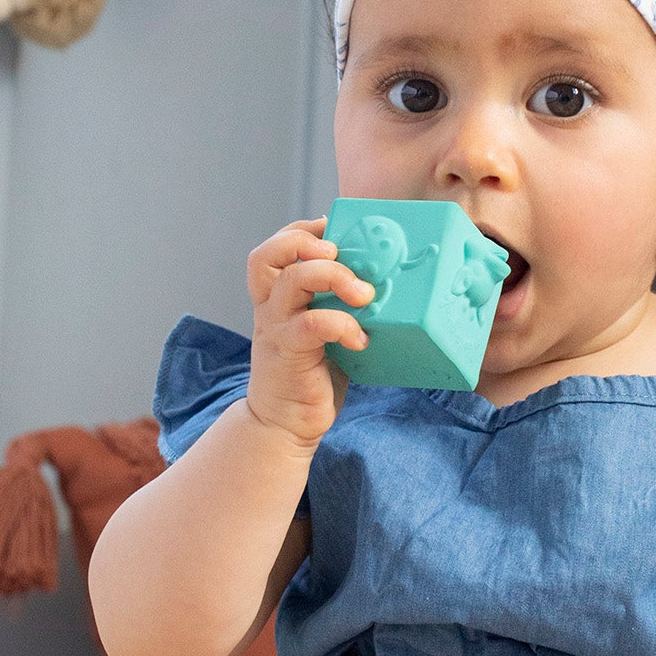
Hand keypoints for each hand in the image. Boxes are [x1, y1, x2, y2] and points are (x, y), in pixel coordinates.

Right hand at [244, 218, 372, 450]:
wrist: (284, 423)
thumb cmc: (311, 372)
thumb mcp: (321, 329)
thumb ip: (336, 303)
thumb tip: (386, 280)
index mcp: (275, 296)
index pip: (274, 248)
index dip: (301, 231)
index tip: (334, 232)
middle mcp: (270, 306)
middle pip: (270, 254)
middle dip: (309, 243)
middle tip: (343, 256)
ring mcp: (275, 328)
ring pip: (293, 280)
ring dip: (335, 276)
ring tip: (364, 295)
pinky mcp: (289, 353)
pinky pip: (312, 325)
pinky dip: (342, 324)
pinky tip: (360, 339)